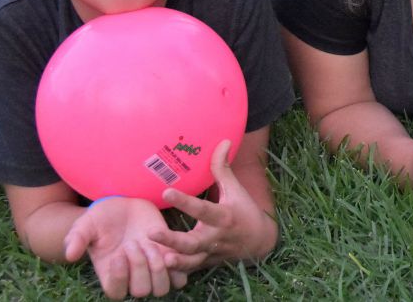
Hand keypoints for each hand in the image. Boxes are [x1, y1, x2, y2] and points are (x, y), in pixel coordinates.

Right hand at [64, 196, 187, 298]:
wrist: (125, 206)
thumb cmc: (102, 218)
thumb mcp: (85, 224)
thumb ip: (76, 238)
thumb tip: (69, 255)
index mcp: (111, 274)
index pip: (117, 292)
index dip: (120, 277)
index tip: (118, 253)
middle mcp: (132, 277)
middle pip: (142, 291)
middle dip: (139, 266)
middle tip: (133, 242)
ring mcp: (152, 269)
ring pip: (162, 288)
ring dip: (158, 266)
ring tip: (150, 244)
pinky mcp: (169, 258)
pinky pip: (180, 275)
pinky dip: (178, 264)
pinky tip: (168, 246)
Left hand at [150, 140, 276, 269]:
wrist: (259, 241)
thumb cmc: (243, 210)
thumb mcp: (235, 189)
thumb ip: (223, 168)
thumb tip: (222, 141)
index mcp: (223, 216)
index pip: (202, 208)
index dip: (185, 201)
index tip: (167, 191)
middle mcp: (216, 237)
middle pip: (193, 241)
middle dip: (173, 240)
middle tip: (152, 233)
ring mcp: (211, 253)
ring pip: (192, 261)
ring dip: (177, 261)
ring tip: (161, 259)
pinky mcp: (206, 263)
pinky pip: (191, 269)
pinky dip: (179, 270)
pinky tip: (160, 269)